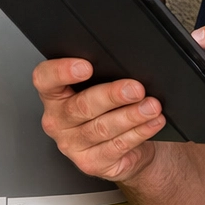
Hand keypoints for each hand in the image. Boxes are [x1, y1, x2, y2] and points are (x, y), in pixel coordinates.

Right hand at [31, 58, 167, 181]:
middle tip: (135, 87)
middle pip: (81, 106)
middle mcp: (58, 119)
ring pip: (102, 128)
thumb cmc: (114, 105)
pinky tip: (152, 122)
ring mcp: (73, 144)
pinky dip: (139, 132)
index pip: (44, 78)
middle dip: (112, 95)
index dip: (61, 71)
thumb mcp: (108, 79)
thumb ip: (115, 62)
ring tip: (151, 105)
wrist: (128, 143)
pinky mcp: (91, 164)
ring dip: (131, 115)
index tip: (85, 65)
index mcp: (55, 93)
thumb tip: (159, 41)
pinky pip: (117, 147)